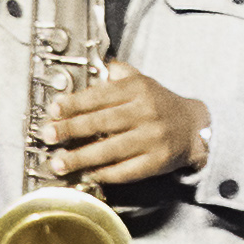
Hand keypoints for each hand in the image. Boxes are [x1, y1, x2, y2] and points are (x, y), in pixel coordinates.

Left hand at [44, 66, 208, 187]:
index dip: (74, 104)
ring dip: (81, 158)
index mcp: (139, 90)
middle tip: (48, 136)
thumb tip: (92, 69)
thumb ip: (117, 73)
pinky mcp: (157, 161)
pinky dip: (105, 174)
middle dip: (71, 130)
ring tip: (59, 163)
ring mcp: (152, 139)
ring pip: (111, 150)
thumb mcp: (142, 80)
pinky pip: (127, 170)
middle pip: (102, 122)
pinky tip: (88, 174)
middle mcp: (146, 113)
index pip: (100, 96)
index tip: (54, 110)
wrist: (195, 127)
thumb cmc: (160, 103)